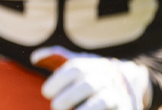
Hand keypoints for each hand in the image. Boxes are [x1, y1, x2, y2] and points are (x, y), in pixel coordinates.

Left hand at [31, 46, 150, 109]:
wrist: (126, 82)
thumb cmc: (90, 74)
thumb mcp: (76, 62)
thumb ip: (55, 57)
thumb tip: (35, 58)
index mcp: (90, 65)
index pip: (74, 69)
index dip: (58, 81)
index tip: (46, 93)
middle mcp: (104, 78)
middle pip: (87, 85)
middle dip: (68, 97)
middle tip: (56, 106)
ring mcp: (115, 94)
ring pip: (102, 101)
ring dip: (85, 109)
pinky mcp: (123, 108)